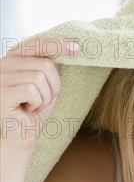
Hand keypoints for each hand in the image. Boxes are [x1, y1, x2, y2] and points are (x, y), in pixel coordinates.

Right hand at [0, 36, 79, 150]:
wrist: (19, 138)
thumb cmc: (31, 114)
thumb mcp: (45, 89)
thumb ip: (49, 70)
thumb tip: (65, 52)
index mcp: (13, 58)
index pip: (36, 43)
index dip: (57, 44)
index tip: (76, 48)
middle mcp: (3, 63)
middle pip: (45, 64)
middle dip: (54, 87)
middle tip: (43, 101)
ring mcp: (0, 77)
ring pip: (40, 78)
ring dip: (44, 98)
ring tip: (33, 106)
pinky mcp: (1, 92)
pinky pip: (32, 90)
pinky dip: (37, 103)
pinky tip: (27, 110)